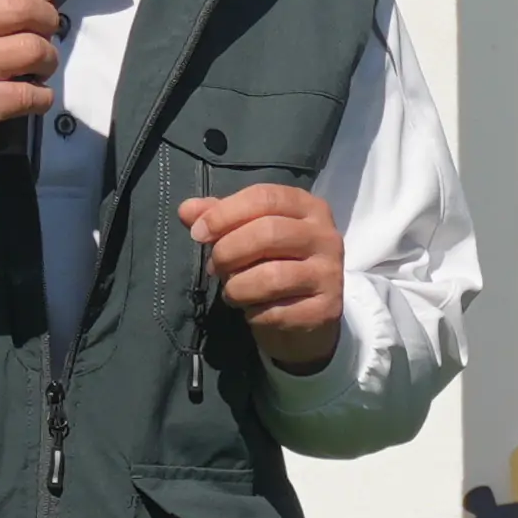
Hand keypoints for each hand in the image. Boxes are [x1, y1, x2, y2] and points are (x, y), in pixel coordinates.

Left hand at [183, 182, 343, 371]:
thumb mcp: (247, 236)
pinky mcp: (327, 308)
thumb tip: (186, 210)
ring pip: (272, 276)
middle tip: (215, 267)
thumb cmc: (273, 266)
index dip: (225, 213)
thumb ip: (220, 220)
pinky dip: (254, 314)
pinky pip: (277, 311)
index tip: (197, 233)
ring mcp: (330, 273)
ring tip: (232, 292)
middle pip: (269, 232)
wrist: (304, 320)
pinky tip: (254, 311)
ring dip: (237, 287)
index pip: (265, 197)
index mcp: (308, 208)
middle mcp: (326, 236)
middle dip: (229, 251)